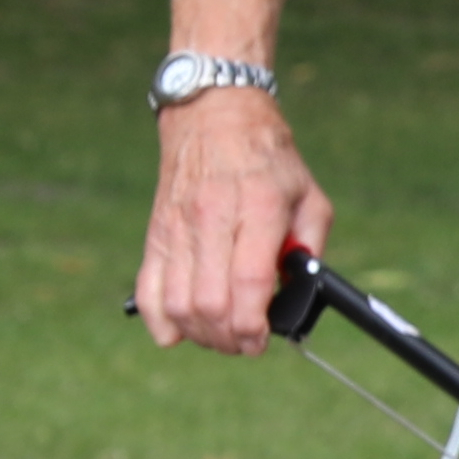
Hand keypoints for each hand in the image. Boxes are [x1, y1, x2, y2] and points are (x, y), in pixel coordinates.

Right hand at [136, 89, 329, 355]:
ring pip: (177, 302)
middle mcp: (213, 217)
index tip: (263, 340)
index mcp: (258, 208)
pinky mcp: (156, 231)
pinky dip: (160, 320)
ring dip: (200, 334)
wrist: (214, 115)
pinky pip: (148, 287)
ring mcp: (179, 226)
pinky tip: (178, 332)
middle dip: (230, 338)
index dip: (254, 325)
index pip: (248, 282)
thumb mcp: (310, 197)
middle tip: (246, 343)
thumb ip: (310, 247)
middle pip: (210, 302)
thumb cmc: (269, 161)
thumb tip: (298, 292)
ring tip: (221, 337)